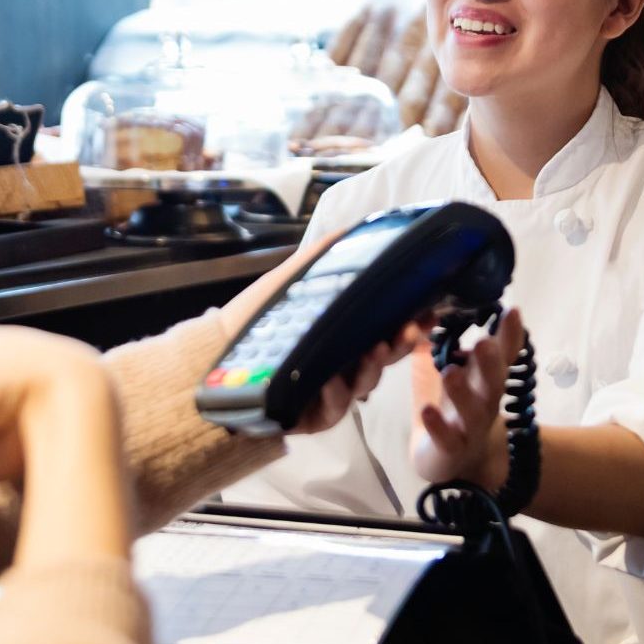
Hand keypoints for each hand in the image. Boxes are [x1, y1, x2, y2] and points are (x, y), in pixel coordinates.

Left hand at [223, 238, 431, 435]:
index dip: (412, 321)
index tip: (427, 309)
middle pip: (386, 357)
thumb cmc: (259, 317)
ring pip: (366, 383)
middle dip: (402, 344)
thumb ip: (324, 256)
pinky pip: (334, 410)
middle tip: (411, 330)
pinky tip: (333, 381)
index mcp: (347, 334)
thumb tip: (352, 227)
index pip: (390, 328)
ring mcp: (331, 391)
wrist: (215, 349)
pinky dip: (337, 396)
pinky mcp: (311, 415)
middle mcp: (345, 363)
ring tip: (372, 349)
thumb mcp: (292, 280)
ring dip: (373, 367)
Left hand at [410, 308, 524, 488]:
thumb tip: (441, 300)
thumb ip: (451, 340)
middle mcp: (484, 403)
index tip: (513, 311)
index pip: (502, 355)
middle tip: (483, 343)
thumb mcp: (456, 369)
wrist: (457, 461)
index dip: (509, 335)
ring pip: (471, 412)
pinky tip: (428, 410)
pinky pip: (445, 439)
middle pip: (493, 383)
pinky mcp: (450, 450)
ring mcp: (469, 429)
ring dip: (462, 392)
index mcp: (486, 380)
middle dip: (490, 364)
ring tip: (451, 372)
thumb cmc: (455, 407)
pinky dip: (437, 426)